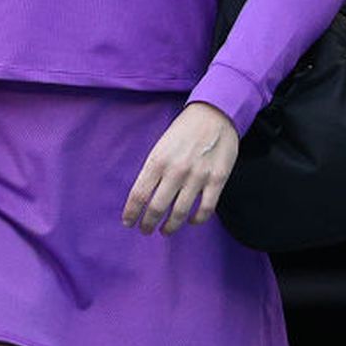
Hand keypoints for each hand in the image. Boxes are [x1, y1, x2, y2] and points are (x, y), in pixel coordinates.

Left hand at [122, 102, 238, 234]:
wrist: (215, 114)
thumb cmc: (184, 130)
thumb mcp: (160, 146)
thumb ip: (153, 170)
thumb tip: (143, 197)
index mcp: (158, 160)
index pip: (139, 195)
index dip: (131, 213)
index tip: (128, 223)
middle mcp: (176, 171)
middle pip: (156, 208)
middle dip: (148, 224)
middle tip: (145, 230)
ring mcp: (198, 176)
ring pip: (179, 213)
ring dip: (170, 227)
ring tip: (165, 231)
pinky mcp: (217, 179)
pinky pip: (206, 209)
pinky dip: (196, 220)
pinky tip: (191, 220)